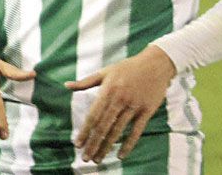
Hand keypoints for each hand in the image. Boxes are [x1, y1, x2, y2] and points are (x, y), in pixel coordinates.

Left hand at [67, 44, 176, 162]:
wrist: (155, 64)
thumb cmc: (127, 67)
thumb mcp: (105, 72)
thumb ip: (85, 82)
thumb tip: (66, 86)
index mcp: (107, 91)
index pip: (93, 116)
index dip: (85, 131)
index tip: (77, 144)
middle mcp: (119, 99)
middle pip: (103, 126)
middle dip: (93, 143)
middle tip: (86, 158)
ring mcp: (134, 106)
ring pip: (118, 131)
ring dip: (107, 146)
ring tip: (98, 159)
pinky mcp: (147, 111)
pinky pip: (136, 131)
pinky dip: (129, 144)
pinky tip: (121, 155)